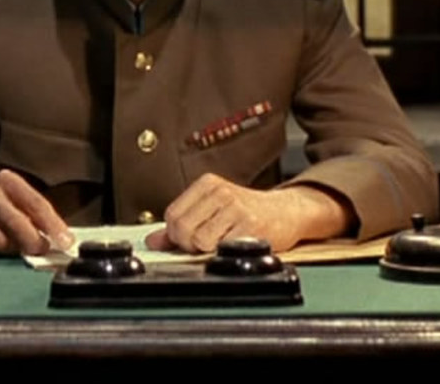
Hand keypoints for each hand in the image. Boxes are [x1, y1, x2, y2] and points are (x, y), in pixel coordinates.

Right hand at [0, 170, 73, 257]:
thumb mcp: (15, 197)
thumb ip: (36, 214)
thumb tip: (60, 239)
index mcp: (7, 181)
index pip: (36, 203)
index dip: (53, 225)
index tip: (66, 242)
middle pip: (16, 223)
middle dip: (33, 242)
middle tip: (41, 251)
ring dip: (10, 251)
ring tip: (12, 246)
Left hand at [144, 173, 352, 253]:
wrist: (287, 212)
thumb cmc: (248, 213)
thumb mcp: (212, 211)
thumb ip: (182, 224)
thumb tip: (152, 240)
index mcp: (207, 184)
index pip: (172, 215)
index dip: (177, 235)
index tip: (190, 240)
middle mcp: (221, 191)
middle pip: (183, 228)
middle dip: (189, 245)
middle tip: (206, 246)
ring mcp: (236, 207)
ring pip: (200, 240)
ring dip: (208, 251)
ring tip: (223, 245)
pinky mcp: (251, 225)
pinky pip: (222, 249)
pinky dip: (224, 255)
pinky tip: (235, 247)